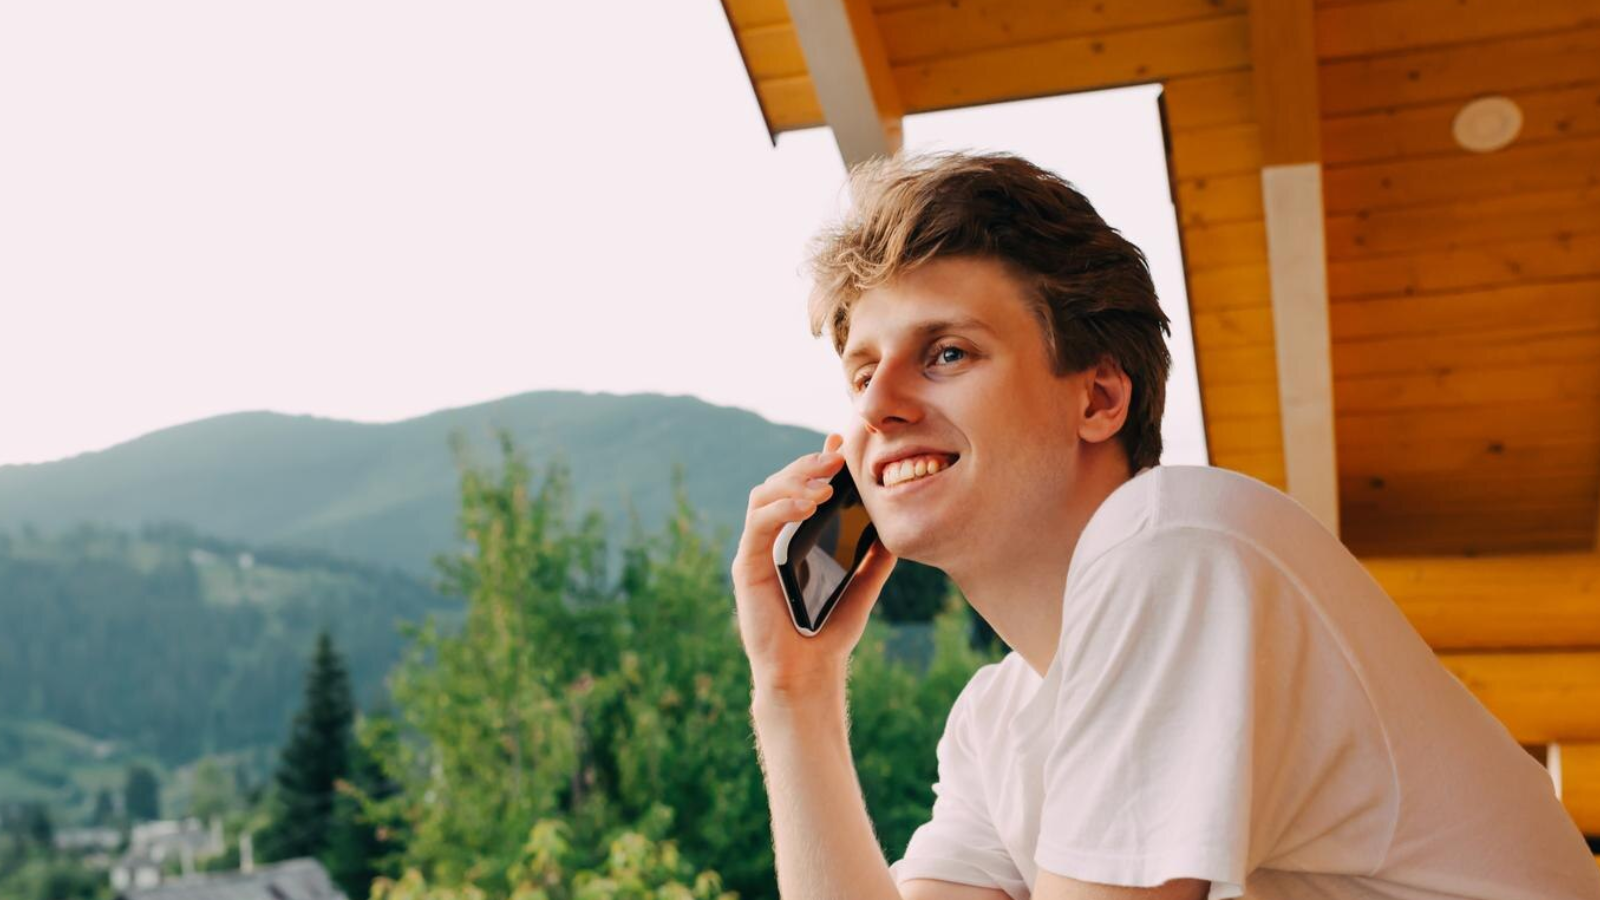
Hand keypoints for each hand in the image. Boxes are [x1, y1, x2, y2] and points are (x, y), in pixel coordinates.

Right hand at [731, 433, 897, 695]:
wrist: (809, 673)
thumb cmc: (830, 633)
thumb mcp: (862, 585)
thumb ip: (874, 556)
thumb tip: (894, 524)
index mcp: (794, 539)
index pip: (801, 488)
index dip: (816, 461)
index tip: (838, 441)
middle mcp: (771, 540)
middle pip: (779, 483)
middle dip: (807, 464)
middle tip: (836, 456)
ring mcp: (756, 551)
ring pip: (763, 495)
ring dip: (792, 480)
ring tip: (824, 481)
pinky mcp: (746, 567)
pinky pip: (757, 524)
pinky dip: (781, 507)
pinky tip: (806, 504)